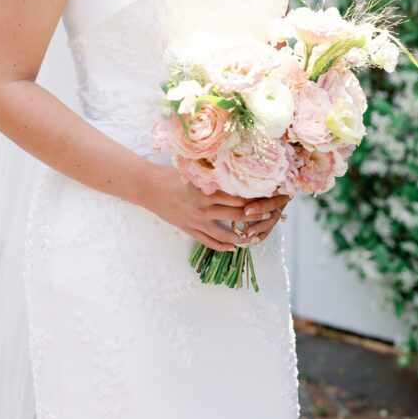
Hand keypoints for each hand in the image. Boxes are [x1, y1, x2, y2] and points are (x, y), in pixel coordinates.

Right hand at [140, 164, 288, 252]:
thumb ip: (212, 175)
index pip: (238, 196)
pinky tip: (233, 247)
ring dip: (241, 236)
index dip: (254, 198)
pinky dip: (223, 246)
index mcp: (207, 190)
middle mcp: (205, 207)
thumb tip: (232, 171)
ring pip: (225, 233)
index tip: (266, 197)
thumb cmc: (171, 174)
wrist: (148, 187)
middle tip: (269, 216)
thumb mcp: (193, 171)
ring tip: (254, 236)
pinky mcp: (189, 228)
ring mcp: (197, 220)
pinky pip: (209, 241)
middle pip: (236, 215)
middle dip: (254, 217)